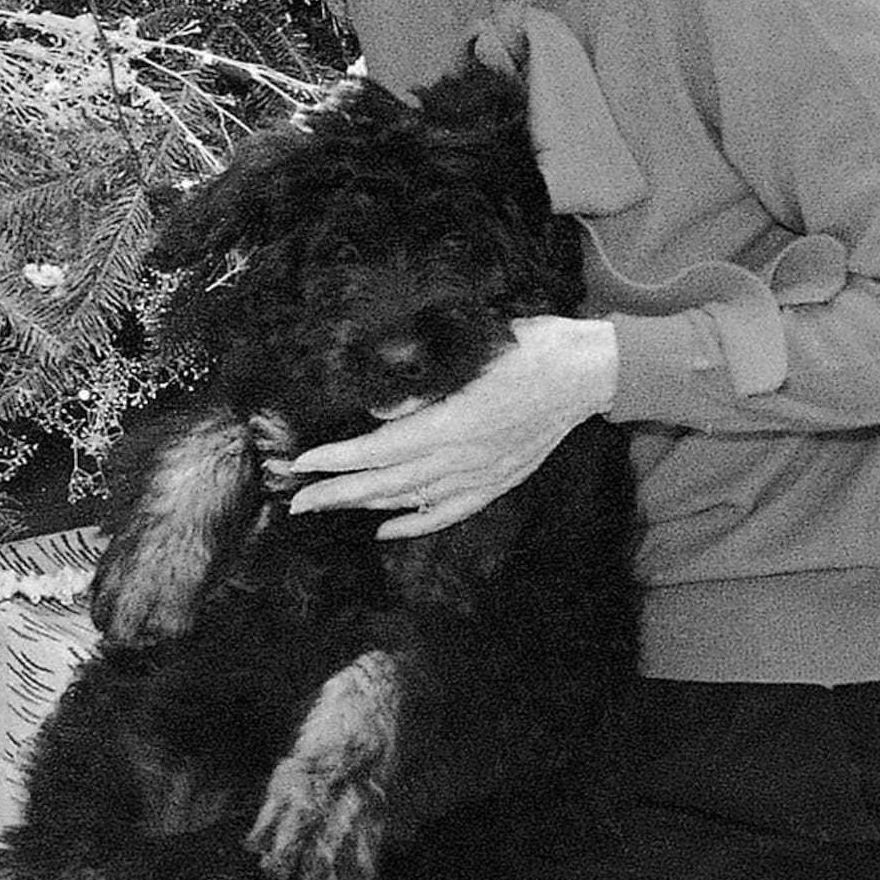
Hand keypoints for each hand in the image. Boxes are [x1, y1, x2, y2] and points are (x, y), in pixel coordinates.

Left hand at [283, 317, 618, 539]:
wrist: (584, 372)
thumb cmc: (526, 349)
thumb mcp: (470, 354)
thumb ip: (422, 389)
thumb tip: (379, 413)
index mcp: (454, 422)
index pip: (380, 450)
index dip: (338, 460)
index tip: (303, 464)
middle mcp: (465, 457)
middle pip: (387, 483)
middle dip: (337, 493)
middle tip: (296, 501)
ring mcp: (482, 473)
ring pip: (413, 499)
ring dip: (366, 505)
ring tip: (327, 506)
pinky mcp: (497, 481)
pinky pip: (451, 511)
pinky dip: (416, 523)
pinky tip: (385, 530)